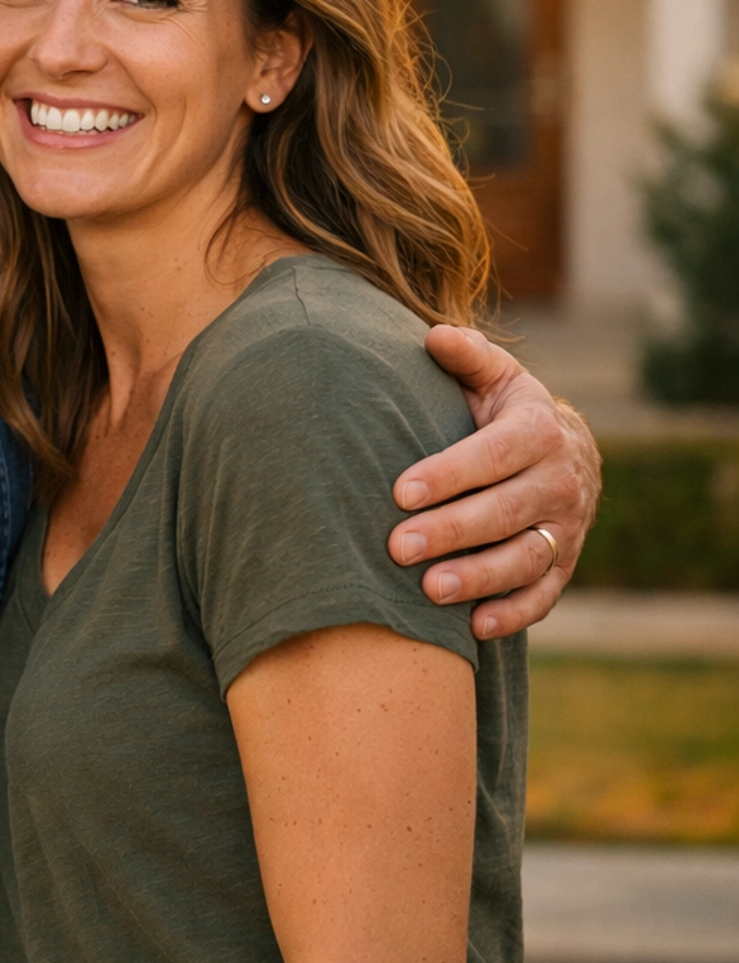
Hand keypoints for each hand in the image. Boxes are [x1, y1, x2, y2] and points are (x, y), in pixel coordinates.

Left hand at [387, 326, 600, 640]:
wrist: (566, 452)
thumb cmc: (507, 411)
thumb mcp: (495, 376)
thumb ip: (466, 355)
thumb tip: (433, 336)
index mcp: (537, 431)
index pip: (491, 455)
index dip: (447, 474)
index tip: (399, 492)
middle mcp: (558, 482)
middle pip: (503, 512)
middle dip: (451, 532)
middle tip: (396, 547)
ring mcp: (564, 529)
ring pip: (524, 559)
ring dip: (479, 578)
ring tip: (430, 590)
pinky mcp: (563, 566)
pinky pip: (543, 596)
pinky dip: (513, 614)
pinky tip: (474, 627)